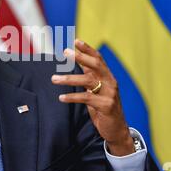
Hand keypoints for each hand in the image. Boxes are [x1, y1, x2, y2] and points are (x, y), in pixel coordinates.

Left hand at [51, 39, 133, 155]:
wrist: (117, 130)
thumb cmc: (104, 108)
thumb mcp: (97, 90)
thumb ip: (90, 76)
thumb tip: (79, 61)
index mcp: (108, 77)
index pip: (98, 59)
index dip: (87, 49)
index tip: (76, 40)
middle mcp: (111, 82)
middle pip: (96, 65)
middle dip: (81, 57)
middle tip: (65, 52)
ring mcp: (110, 93)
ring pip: (88, 81)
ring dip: (69, 79)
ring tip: (54, 79)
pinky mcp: (106, 106)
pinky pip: (86, 98)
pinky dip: (72, 97)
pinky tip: (61, 97)